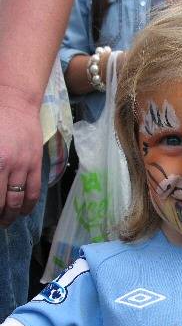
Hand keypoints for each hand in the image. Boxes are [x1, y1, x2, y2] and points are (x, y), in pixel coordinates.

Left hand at [0, 104, 42, 226]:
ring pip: (17, 199)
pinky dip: (29, 205)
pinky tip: (24, 213)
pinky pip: (34, 191)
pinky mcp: (35, 165)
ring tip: (6, 222)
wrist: (15, 103)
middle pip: (0, 200)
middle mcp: (5, 167)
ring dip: (11, 214)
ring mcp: (22, 167)